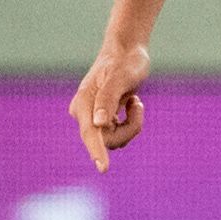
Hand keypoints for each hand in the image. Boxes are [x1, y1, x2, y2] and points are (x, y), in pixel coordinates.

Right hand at [70, 41, 150, 170]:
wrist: (126, 51)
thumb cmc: (125, 62)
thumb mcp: (121, 77)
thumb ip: (108, 99)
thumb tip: (98, 124)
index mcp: (84, 101)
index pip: (90, 132)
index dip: (97, 151)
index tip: (104, 168)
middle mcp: (83, 112)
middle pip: (106, 139)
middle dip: (128, 128)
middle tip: (137, 103)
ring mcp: (92, 118)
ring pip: (115, 140)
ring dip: (131, 124)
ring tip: (134, 101)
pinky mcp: (101, 121)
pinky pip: (119, 135)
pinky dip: (131, 122)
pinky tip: (131, 103)